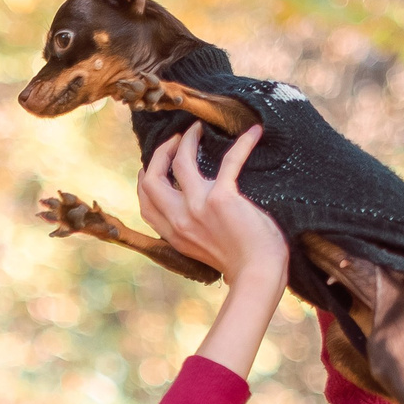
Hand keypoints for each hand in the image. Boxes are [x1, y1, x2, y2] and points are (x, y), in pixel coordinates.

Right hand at [136, 126, 285, 293]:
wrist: (258, 273)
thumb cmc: (239, 263)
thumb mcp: (201, 249)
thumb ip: (190, 229)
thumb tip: (193, 208)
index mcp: (173, 234)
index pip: (145, 202)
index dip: (146, 177)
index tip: (156, 163)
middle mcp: (179, 219)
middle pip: (151, 179)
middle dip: (160, 153)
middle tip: (176, 139)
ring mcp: (198, 207)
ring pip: (180, 162)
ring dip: (188, 140)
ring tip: (198, 130)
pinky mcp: (223, 198)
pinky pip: (230, 160)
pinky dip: (244, 144)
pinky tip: (254, 133)